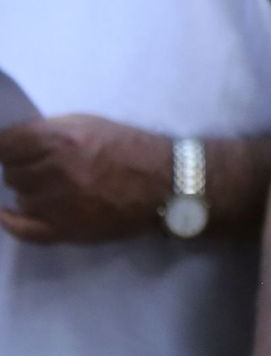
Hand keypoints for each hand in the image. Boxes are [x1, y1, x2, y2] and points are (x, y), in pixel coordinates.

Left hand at [0, 114, 170, 243]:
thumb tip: (16, 141)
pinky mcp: (65, 230)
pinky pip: (22, 229)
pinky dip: (10, 220)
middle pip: (11, 171)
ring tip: (52, 185)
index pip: (7, 143)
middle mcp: (56, 172)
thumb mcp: (93, 124)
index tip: (12, 147)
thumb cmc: (133, 148)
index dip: (7, 144)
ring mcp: (58, 205)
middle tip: (43, 164)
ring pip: (20, 196)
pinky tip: (6, 212)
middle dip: (22, 165)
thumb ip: (52, 131)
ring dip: (30, 189)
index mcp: (63, 140)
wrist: (169, 183)